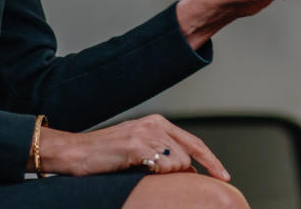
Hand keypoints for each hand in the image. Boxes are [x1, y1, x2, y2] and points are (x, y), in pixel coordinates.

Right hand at [37, 115, 228, 180]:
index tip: (224, 176)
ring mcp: (147, 133)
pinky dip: (156, 174)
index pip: (193, 142)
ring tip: (138, 170)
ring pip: (178, 163)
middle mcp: (154, 124)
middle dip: (181, 173)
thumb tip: (188, 171)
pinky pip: (164, 167)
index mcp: (155, 122)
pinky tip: (136, 168)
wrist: (76, 152)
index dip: (211, 160)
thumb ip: (162, 152)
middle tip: (160, 177)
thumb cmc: (103, 155)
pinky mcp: (139, 146)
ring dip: (164, 174)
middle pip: (187, 156)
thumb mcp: (137, 147)